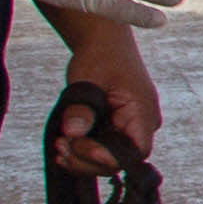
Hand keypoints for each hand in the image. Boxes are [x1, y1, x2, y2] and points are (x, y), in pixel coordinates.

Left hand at [45, 47, 161, 173]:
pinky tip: (65, 146)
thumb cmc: (101, 56)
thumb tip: (72, 133)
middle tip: (61, 147)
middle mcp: (142, 124)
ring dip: (82, 158)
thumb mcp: (87, 79)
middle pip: (119, 160)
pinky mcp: (118, 128)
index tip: (77, 144)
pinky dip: (83, 151)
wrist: (104, 43)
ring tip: (59, 146)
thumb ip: (81, 107)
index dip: (106, 157)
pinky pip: (103, 148)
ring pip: (109, 158)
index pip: (134, 152)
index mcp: (143, 112)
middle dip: (87, 159)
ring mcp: (130, 127)